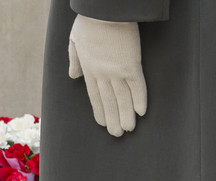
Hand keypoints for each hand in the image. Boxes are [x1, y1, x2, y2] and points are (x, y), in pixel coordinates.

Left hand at [68, 15, 147, 136]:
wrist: (103, 10)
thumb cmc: (89, 20)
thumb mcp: (74, 40)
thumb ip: (74, 59)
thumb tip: (73, 76)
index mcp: (89, 68)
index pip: (95, 95)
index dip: (100, 110)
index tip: (102, 123)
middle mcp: (102, 73)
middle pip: (109, 101)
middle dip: (112, 118)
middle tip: (117, 134)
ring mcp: (117, 70)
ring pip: (122, 98)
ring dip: (125, 115)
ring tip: (128, 129)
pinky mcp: (131, 64)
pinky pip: (137, 85)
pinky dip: (139, 99)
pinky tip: (141, 112)